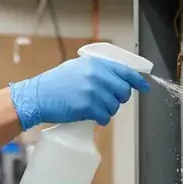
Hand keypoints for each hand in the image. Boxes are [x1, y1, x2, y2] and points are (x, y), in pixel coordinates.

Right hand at [9, 56, 149, 130]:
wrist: (37, 97)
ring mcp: (93, 91)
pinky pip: (105, 117)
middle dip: (119, 99)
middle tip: (108, 101)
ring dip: (107, 110)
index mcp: (95, 64)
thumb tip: (117, 78)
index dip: (138, 81)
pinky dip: (101, 119)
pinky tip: (91, 116)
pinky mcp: (88, 106)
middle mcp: (97, 75)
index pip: (125, 71)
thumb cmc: (54, 84)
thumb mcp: (76, 68)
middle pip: (123, 91)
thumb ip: (97, 70)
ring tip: (93, 108)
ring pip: (115, 106)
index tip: (145, 87)